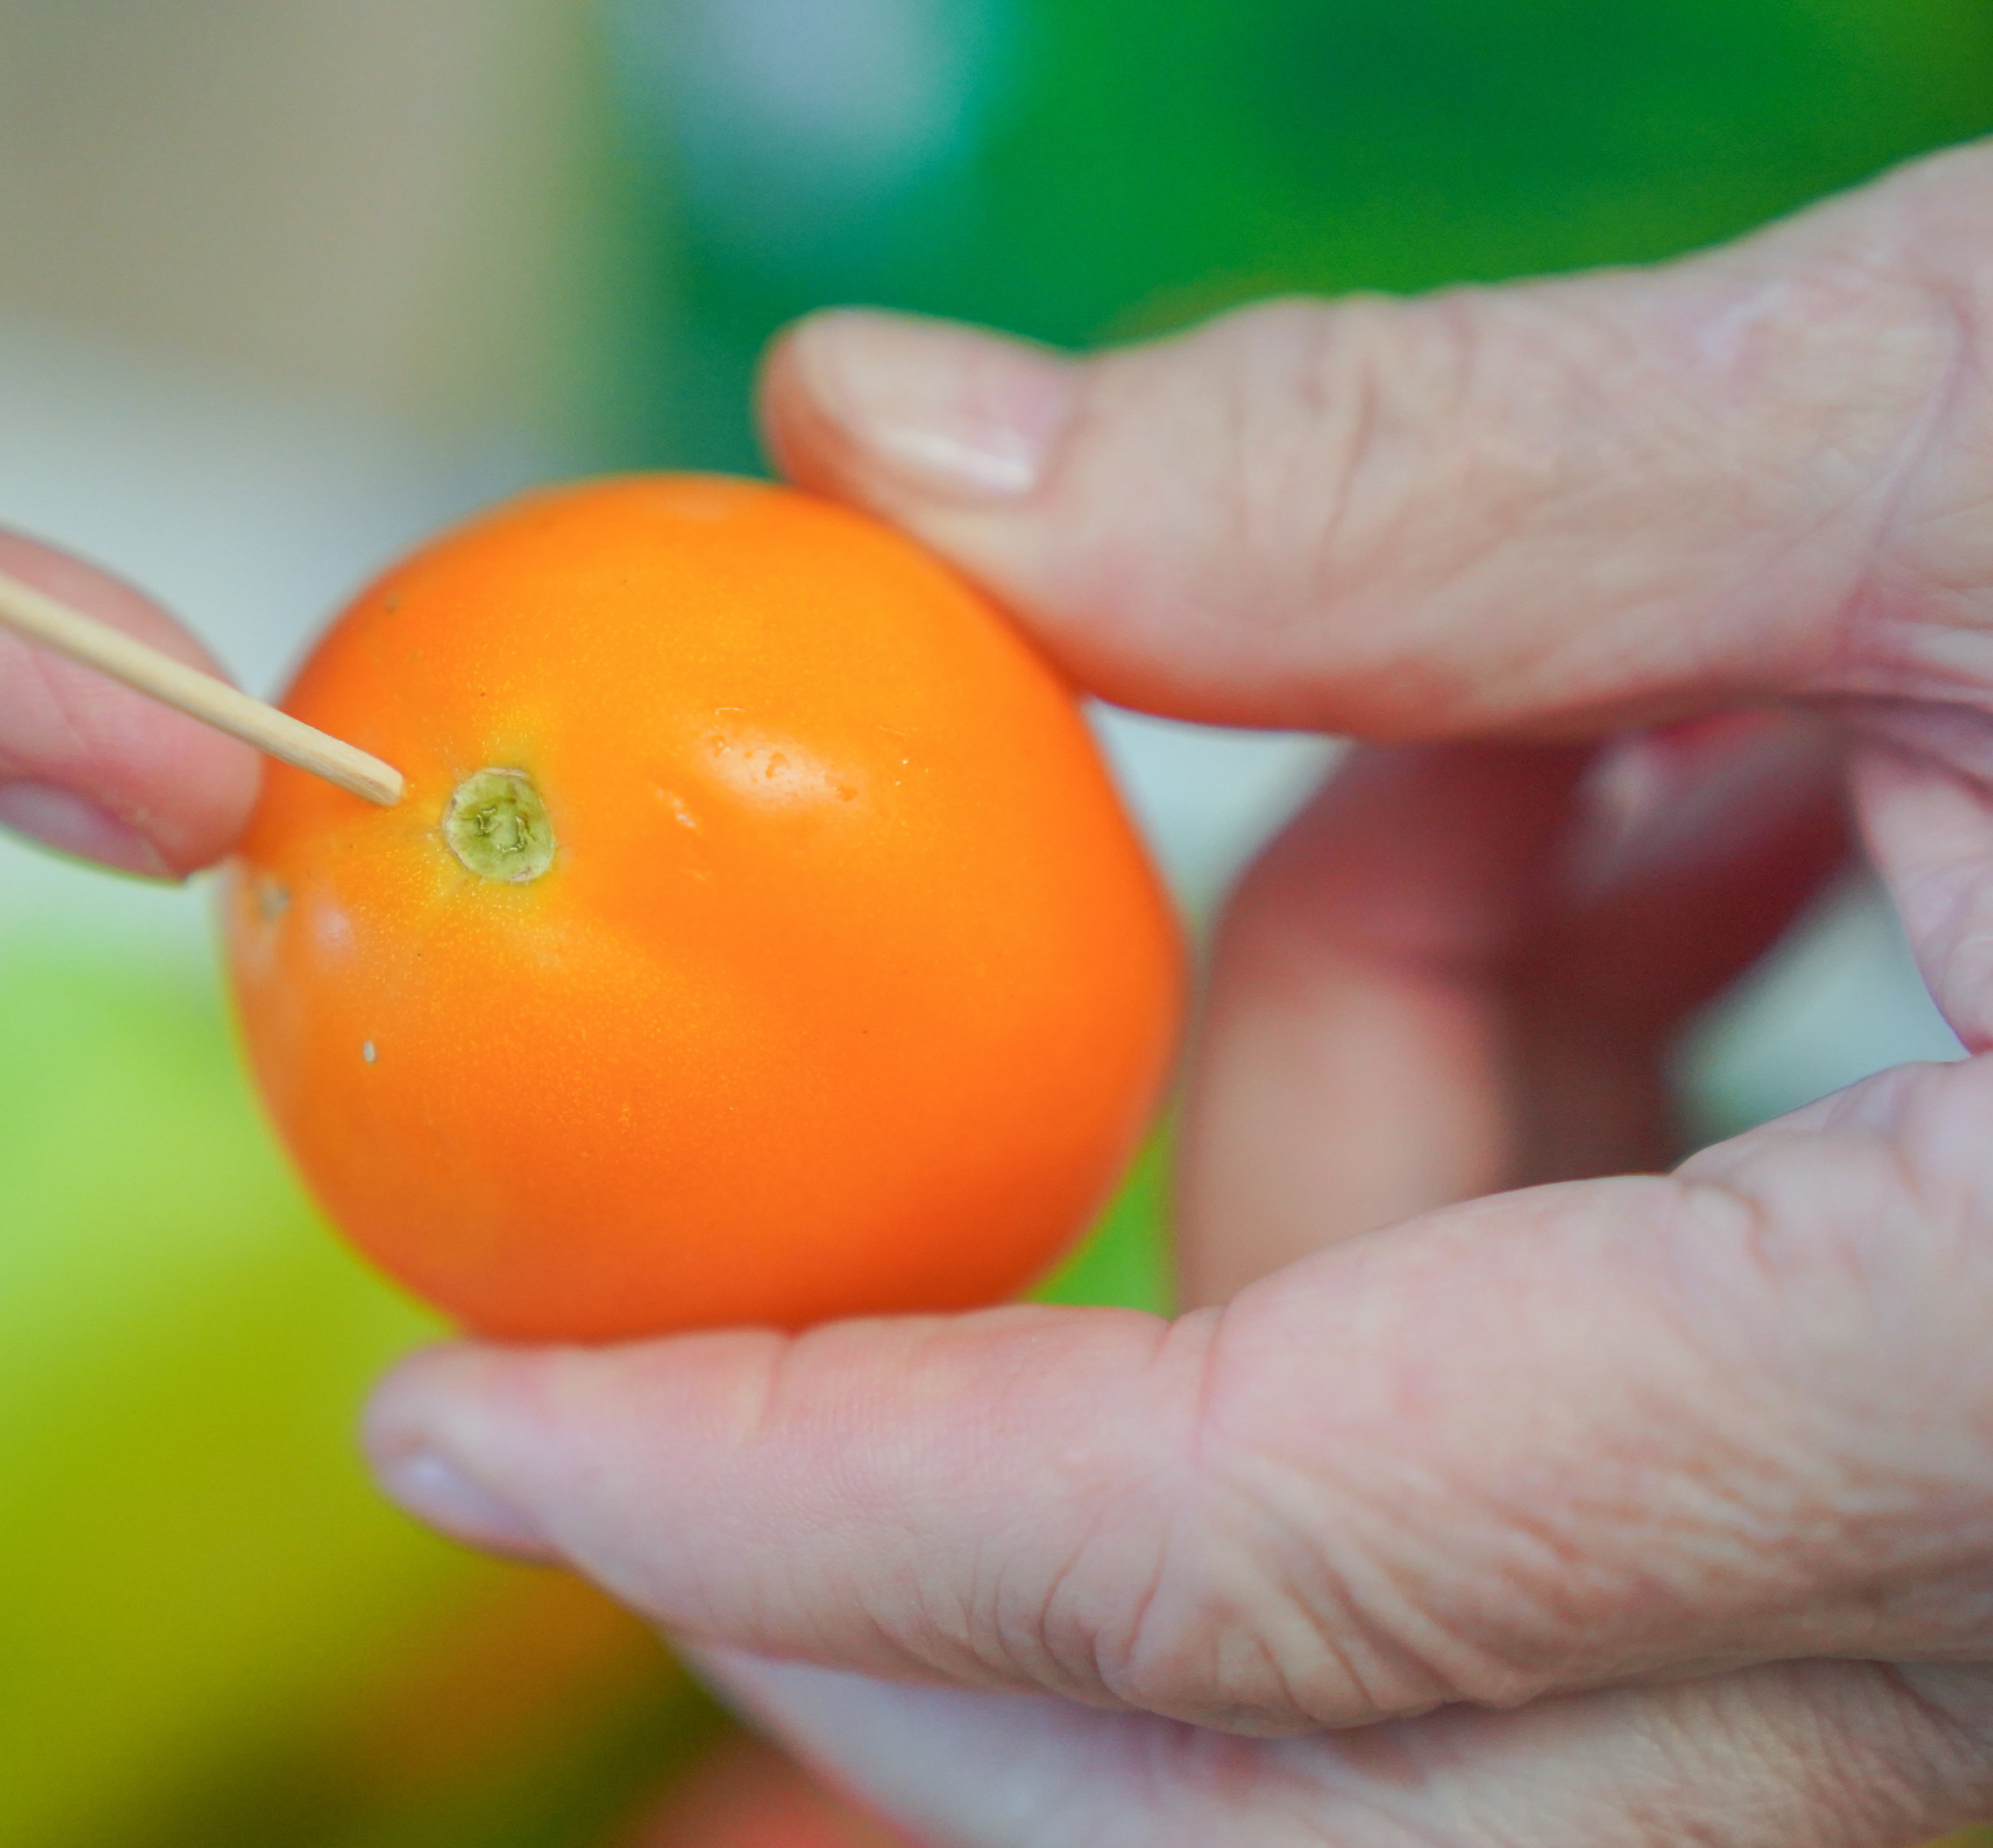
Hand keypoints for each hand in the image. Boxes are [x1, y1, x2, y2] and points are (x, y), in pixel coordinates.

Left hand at [367, 143, 1992, 1842]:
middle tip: (841, 1130)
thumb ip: (1428, 477)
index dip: (792, 1487)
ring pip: (1443, 1569)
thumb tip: (898, 446)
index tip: (456, 1417)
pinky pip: (1615, 1454)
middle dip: (974, 1461)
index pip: (1243, 1559)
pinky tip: (1709, 830)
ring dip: (1358, 1126)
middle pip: (1288, 1738)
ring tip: (1583, 741)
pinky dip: (1540, 1140)